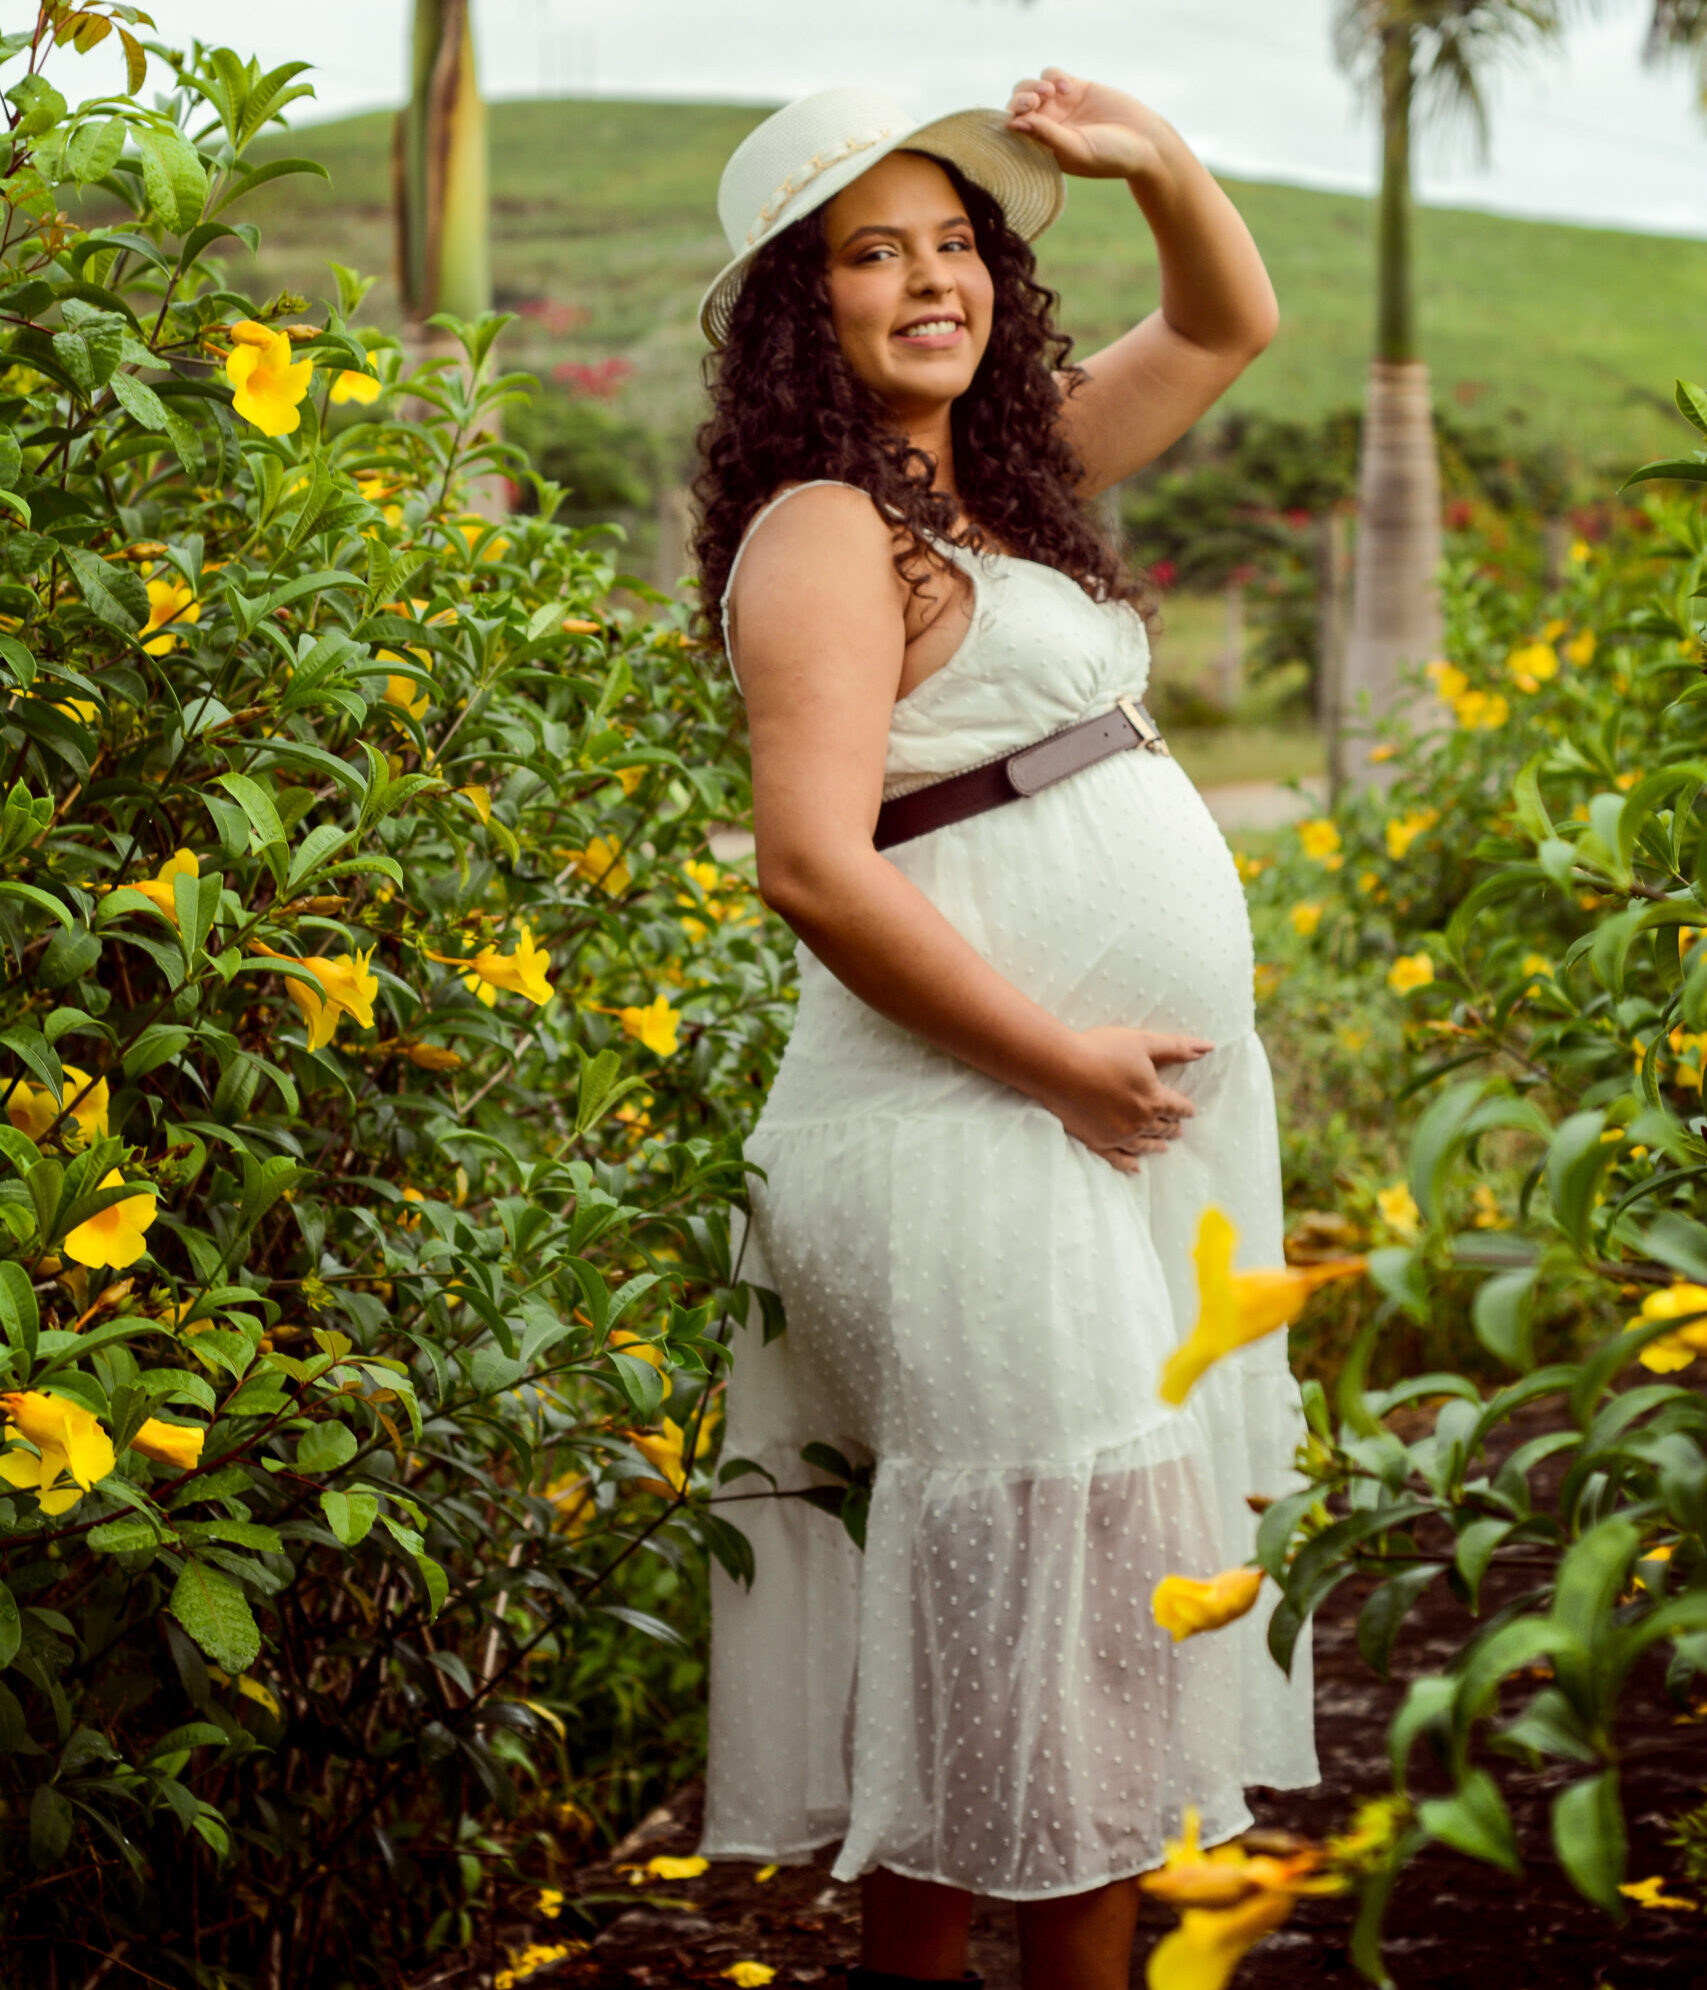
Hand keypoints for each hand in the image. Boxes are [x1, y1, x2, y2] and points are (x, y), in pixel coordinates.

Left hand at [1004, 69, 1163, 181]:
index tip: (1025, 117)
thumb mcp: (1074, 148)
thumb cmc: (1109, 156)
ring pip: (1030, 86)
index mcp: (1041, 149)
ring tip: (1049, 93)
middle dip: (1020, 100)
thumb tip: (1012, 123)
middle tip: (1034, 103)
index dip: (1012, 120)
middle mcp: (1047, 127)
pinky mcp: (1075, 88)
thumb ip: (1045, 135)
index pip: (1014, 130)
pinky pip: (1051, 74)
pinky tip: (1067, 88)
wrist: (1144, 143)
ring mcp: (1059, 107)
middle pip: (1017, 105)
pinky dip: (1054, 76)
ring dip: (1033, 86)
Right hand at [1044, 1026, 1213, 1176]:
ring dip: (1155, 1145)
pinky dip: (1128, 1164)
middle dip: (1171, 1127)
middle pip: (1162, 1127)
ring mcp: (1118, 1135)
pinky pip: (1117, 1159)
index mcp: (1154, 1098)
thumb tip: (1207, 1048)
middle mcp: (1140, 1121)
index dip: (1185, 1108)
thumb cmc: (1101, 1050)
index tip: (1190, 1112)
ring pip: (1144, 1144)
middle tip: (1177, 1130)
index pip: (1177, 1107)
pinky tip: (1135, 1168)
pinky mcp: (1097, 1141)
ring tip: (1163, 1147)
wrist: (1060, 1069)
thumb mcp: (1143, 1042)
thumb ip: (1177, 1048)